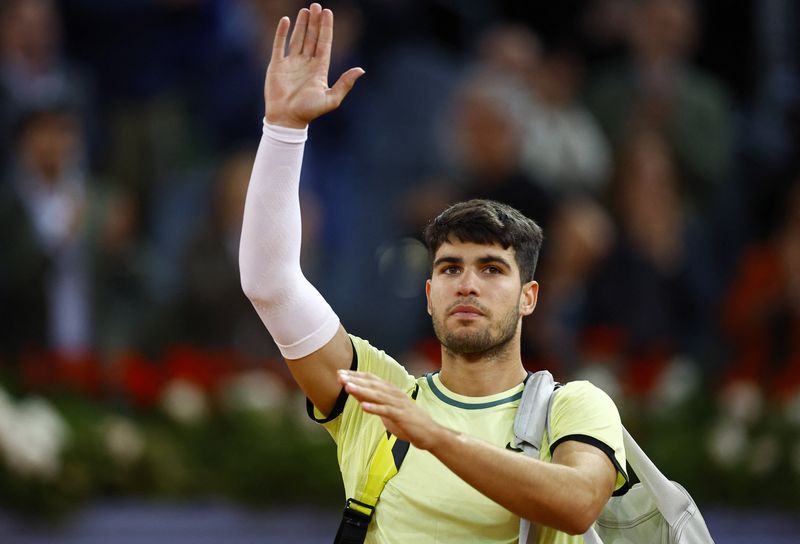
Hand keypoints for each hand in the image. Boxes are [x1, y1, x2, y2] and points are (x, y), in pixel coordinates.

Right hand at [265, 3, 364, 128]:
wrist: (286, 120)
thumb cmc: (309, 112)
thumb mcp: (331, 99)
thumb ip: (345, 84)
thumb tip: (361, 70)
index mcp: (319, 69)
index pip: (324, 44)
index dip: (326, 28)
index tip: (328, 13)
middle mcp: (306, 64)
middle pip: (312, 38)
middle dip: (315, 22)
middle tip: (317, 5)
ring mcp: (291, 63)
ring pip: (298, 38)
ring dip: (302, 25)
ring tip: (306, 10)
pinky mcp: (277, 65)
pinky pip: (279, 45)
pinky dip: (281, 33)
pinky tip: (286, 20)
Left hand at [338, 370, 447, 450]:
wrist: (430, 434)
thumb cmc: (407, 422)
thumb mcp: (387, 410)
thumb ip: (372, 401)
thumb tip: (355, 393)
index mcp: (391, 391)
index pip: (371, 379)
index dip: (355, 375)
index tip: (340, 373)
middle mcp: (395, 394)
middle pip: (372, 384)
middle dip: (355, 380)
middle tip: (339, 376)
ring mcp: (399, 404)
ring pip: (378, 395)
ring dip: (362, 391)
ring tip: (347, 387)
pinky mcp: (402, 416)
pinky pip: (386, 411)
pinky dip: (375, 408)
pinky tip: (363, 407)